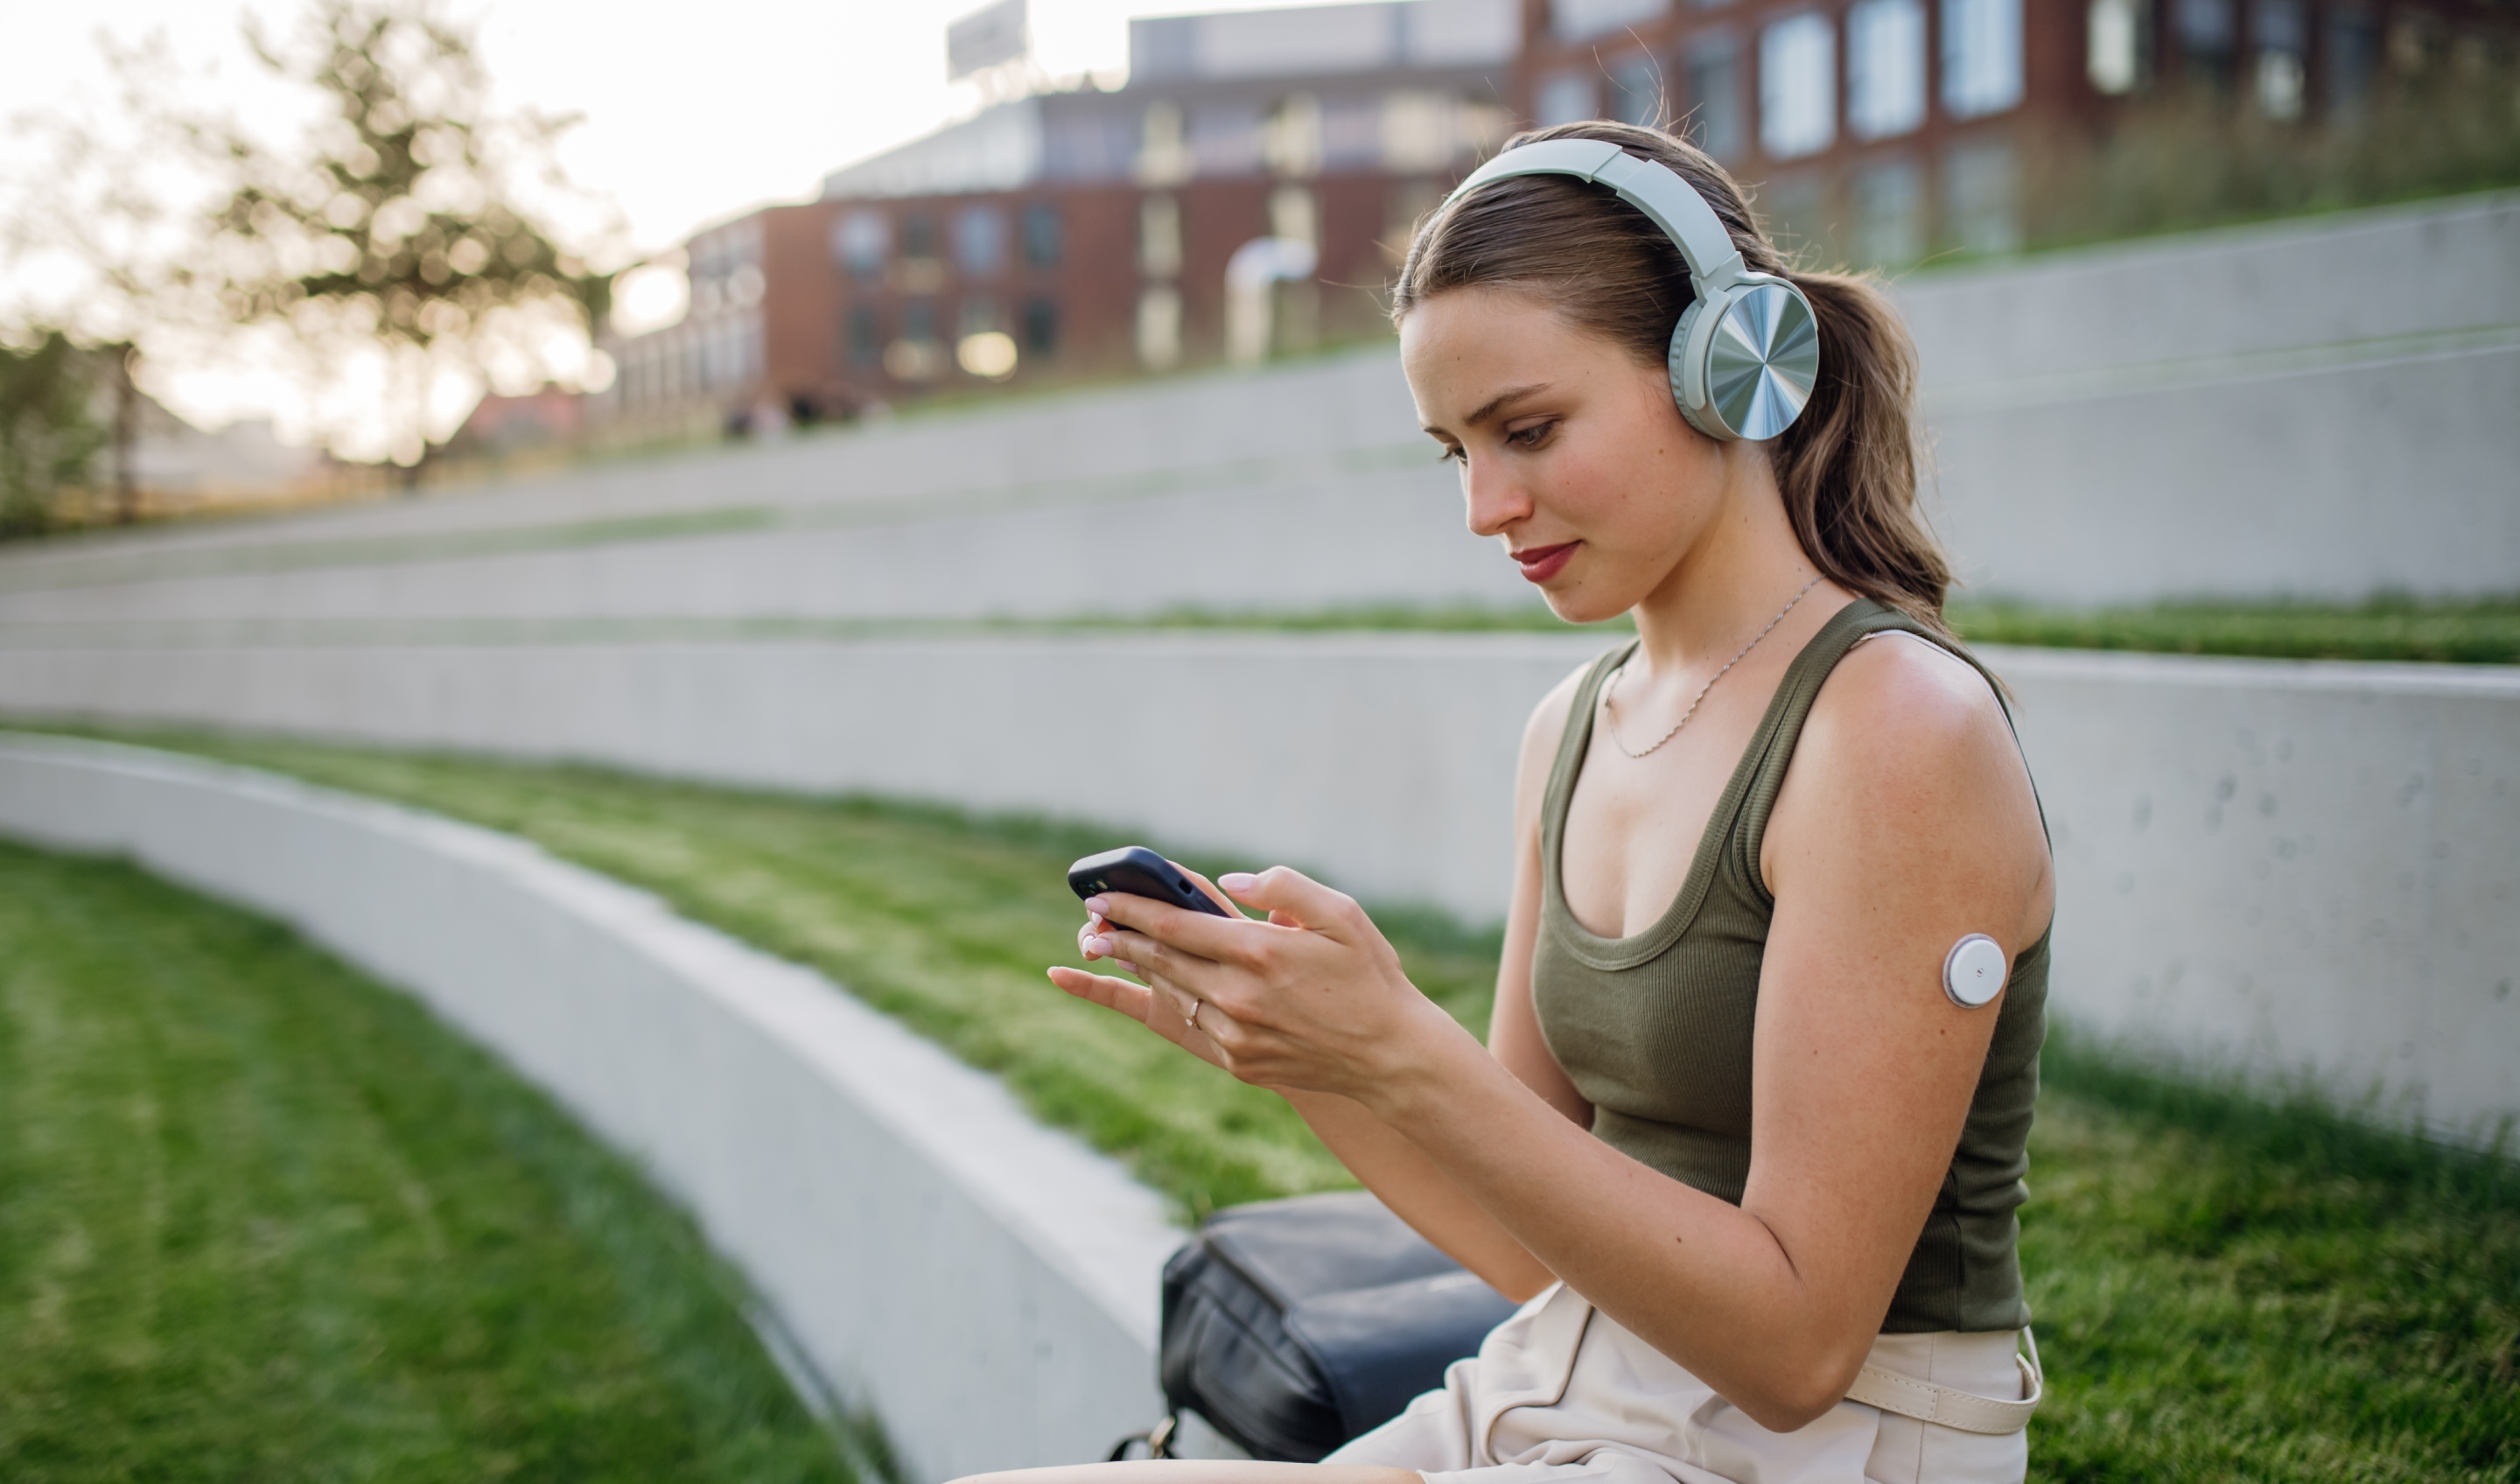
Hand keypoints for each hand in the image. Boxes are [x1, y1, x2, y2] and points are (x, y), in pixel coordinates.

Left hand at [1050, 863, 1467, 1103]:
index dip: (1131, 909)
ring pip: (1174, 993)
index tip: (1101, 897)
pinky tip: (1170, 985)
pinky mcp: (1240, 1062)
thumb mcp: (1340, 913)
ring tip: (1116, 949)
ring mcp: (1236, 1034)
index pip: (1174, 925)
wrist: (1390, 1055)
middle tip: (1091, 923)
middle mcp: (1239, 995)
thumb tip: (1230, 880)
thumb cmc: (1369, 975)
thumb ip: (1282, 887)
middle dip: (1121, 938)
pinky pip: (1197, 1024)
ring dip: (1142, 970)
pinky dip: (1178, 999)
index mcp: (1258, 952)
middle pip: (1162, 960)